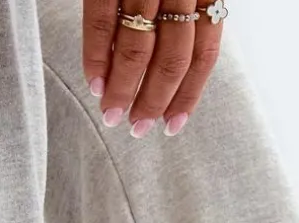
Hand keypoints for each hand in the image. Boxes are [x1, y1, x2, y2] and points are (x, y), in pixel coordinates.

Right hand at [83, 2, 227, 137]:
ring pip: (139, 48)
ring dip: (124, 88)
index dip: (188, 94)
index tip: (172, 125)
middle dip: (153, 100)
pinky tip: (94, 82)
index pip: (204, 53)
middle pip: (172, 59)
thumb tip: (166, 72)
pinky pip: (102, 22)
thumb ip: (179, 19)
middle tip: (137, 126)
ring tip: (111, 112)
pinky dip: (97, 57)